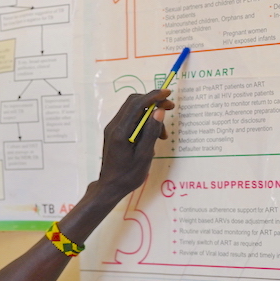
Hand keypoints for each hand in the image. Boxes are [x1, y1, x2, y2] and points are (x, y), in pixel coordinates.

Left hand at [95, 89, 173, 204]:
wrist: (110, 186)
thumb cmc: (128, 175)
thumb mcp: (144, 155)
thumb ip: (151, 132)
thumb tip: (159, 111)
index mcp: (120, 131)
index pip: (136, 104)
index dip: (153, 96)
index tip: (167, 94)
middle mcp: (114, 126)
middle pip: (134, 102)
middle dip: (153, 102)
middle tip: (169, 109)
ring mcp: (113, 129)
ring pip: (133, 110)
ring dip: (150, 116)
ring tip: (162, 135)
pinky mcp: (115, 133)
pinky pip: (130, 120)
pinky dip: (143, 123)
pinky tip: (152, 137)